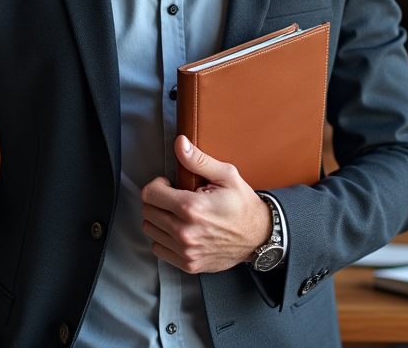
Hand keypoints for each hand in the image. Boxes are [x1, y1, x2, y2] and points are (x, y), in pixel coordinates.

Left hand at [140, 135, 271, 273]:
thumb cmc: (243, 205)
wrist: (259, 237)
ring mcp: (186, 251)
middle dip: (158, 201)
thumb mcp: (227, 175)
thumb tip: (180, 144)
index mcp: (192, 207)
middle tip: (175, 198)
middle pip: (148, 211)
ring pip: (150, 230)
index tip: (169, 185)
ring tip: (177, 214)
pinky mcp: (188, 264)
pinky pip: (159, 249)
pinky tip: (179, 230)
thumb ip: (199, 160)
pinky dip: (164, 238)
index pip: (150, 194)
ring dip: (159, 219)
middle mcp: (185, 232)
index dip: (157, 185)